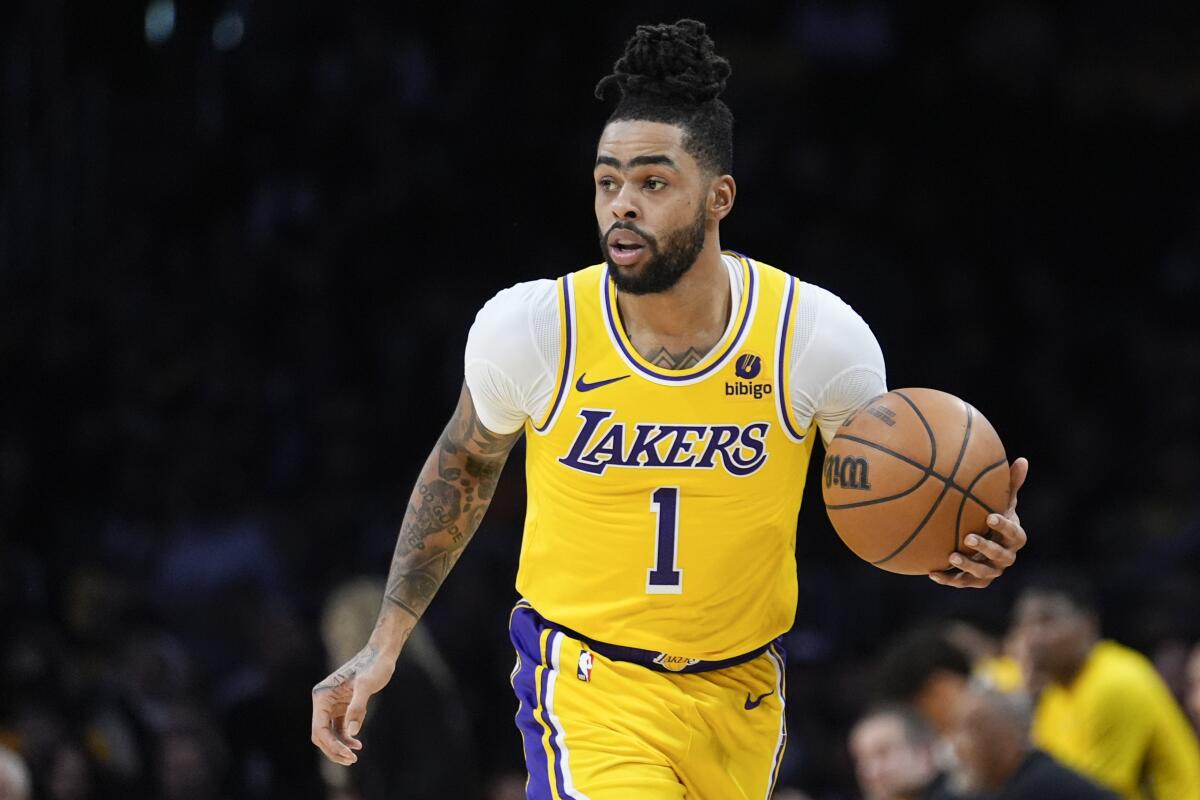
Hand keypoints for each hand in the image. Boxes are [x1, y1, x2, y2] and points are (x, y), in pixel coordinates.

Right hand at [311, 644, 394, 764]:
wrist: (383, 654)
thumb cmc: (374, 666)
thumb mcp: (367, 685)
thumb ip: (358, 708)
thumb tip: (352, 733)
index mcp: (322, 695)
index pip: (320, 728)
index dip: (331, 745)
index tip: (348, 754)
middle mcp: (323, 701)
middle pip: (321, 735)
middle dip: (333, 749)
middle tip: (351, 760)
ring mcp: (332, 705)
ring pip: (329, 734)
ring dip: (339, 747)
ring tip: (354, 756)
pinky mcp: (342, 707)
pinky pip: (339, 729)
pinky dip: (346, 739)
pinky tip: (358, 744)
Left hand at [929, 457, 1028, 588]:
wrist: (983, 541)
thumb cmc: (993, 514)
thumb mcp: (1002, 501)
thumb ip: (1010, 484)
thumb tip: (1022, 459)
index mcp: (1015, 538)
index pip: (1014, 534)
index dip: (1004, 527)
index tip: (990, 516)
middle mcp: (1006, 558)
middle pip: (1000, 556)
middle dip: (985, 548)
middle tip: (968, 538)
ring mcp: (992, 571)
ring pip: (983, 574)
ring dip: (968, 566)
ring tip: (951, 556)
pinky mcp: (975, 581)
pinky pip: (963, 583)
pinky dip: (948, 579)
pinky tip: (932, 573)